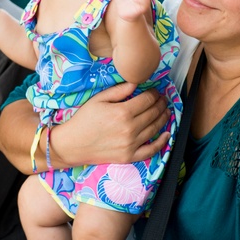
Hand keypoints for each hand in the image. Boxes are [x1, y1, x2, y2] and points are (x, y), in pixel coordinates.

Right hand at [54, 83, 169, 164]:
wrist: (72, 145)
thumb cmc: (83, 120)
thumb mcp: (98, 100)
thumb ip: (118, 91)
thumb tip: (136, 83)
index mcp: (122, 112)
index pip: (147, 100)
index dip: (154, 94)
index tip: (156, 91)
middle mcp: (130, 128)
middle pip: (153, 113)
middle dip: (161, 104)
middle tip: (163, 99)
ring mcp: (131, 144)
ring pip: (155, 129)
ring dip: (164, 118)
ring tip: (166, 111)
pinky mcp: (129, 156)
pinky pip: (151, 150)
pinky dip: (162, 142)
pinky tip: (167, 134)